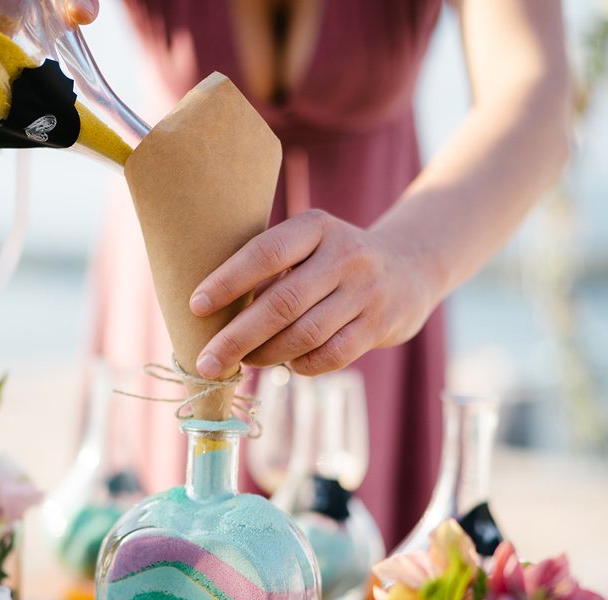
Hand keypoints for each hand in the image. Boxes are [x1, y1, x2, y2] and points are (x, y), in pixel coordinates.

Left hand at [189, 209, 438, 377]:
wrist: (411, 268)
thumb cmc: (335, 261)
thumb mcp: (310, 246)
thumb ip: (272, 272)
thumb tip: (216, 317)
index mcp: (317, 226)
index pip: (265, 252)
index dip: (228, 281)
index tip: (196, 306)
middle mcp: (345, 255)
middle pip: (282, 303)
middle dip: (237, 338)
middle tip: (207, 362)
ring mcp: (366, 291)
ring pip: (305, 334)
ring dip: (267, 355)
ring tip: (244, 362)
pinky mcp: (379, 325)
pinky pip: (331, 356)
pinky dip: (301, 365)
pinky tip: (288, 364)